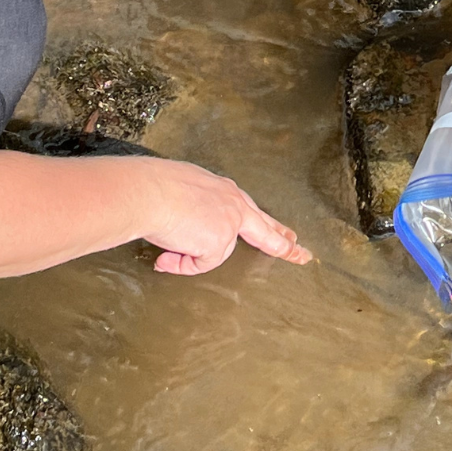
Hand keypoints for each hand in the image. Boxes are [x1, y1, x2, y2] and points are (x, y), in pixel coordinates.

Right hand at [143, 159, 311, 275]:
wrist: (150, 191)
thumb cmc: (157, 186)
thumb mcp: (186, 188)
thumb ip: (198, 209)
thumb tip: (189, 235)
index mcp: (225, 190)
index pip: (252, 209)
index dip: (269, 223)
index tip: (286, 232)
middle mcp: (234, 204)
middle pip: (266, 230)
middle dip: (285, 245)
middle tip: (301, 254)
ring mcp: (230, 224)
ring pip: (216, 253)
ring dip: (192, 255)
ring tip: (170, 240)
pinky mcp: (220, 242)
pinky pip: (199, 264)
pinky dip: (182, 263)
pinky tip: (169, 250)